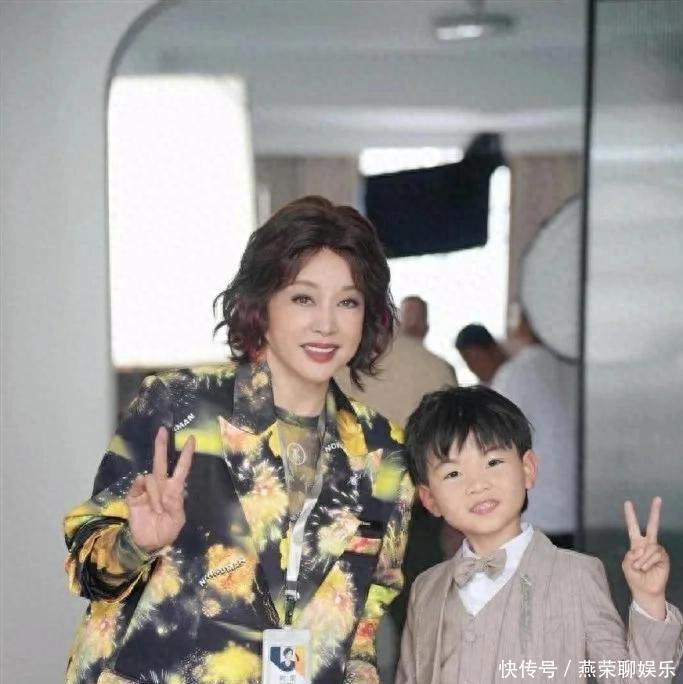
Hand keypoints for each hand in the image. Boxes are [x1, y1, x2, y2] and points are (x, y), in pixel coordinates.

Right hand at [126, 427, 194, 553]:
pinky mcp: (134, 495)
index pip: (181, 468)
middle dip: (162, 446)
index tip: (191, 439)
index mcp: (174, 490)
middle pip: (161, 462)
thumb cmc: (166, 531)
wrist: (147, 544)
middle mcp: (161, 486)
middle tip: (163, 430)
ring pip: (152, 477)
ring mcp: (146, 489)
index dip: (186, 454)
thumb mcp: (177, 521)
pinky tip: (145, 503)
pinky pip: (139, 484)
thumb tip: (169, 491)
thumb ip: (175, 505)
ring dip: (156, 494)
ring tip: (157, 509)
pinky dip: (145, 493)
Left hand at [622, 497, 668, 618]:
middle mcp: (647, 544)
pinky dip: (648, 561)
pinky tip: (645, 568)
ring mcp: (657, 550)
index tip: (628, 503)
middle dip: (655, 512)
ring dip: (642, 559)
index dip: (630, 515)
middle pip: (652, 526)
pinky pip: (655, 554)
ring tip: (639, 568)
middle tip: (657, 498)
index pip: (633, 526)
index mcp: (636, 544)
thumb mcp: (626, 563)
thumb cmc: (634, 576)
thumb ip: (631, 554)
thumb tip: (641, 549)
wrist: (644, 590)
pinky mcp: (664, 557)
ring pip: (650, 547)